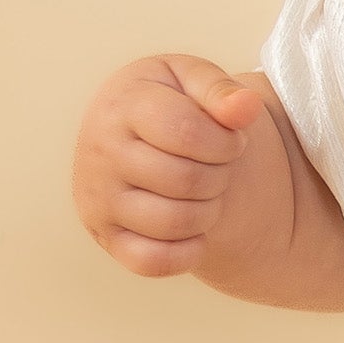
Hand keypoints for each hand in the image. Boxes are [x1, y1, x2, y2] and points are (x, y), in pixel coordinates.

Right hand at [73, 54, 267, 278]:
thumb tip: (245, 107)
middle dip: (220, 175)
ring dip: (208, 211)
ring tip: (203, 192)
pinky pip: (153, 262)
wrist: (136, 134)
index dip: (225, 142)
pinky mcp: (106, 237)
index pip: (187, 132)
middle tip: (216, 166)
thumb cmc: (172, 103)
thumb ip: (222, 90)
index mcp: (122, 103)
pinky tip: (194, 229)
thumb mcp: (194, 79)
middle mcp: (99, 151)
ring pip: (173, 223)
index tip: (229, 139)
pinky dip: (188, 252)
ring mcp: (97, 198)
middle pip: (186, 180)